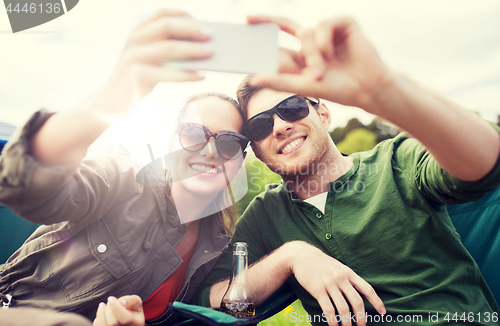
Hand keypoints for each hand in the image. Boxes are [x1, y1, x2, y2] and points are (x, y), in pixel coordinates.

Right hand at [89, 8, 212, 116]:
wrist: (111, 103)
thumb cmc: (138, 80)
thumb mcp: (149, 61)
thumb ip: (166, 51)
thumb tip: (200, 47)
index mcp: (137, 32)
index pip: (161, 14)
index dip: (182, 15)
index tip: (201, 21)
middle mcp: (134, 41)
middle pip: (166, 27)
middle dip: (190, 29)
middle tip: (210, 35)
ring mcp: (133, 58)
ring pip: (168, 48)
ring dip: (192, 49)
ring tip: (210, 53)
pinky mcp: (136, 76)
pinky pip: (167, 73)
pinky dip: (186, 74)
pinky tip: (201, 76)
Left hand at [93, 295, 144, 325]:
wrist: (129, 321)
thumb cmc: (132, 311)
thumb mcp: (137, 303)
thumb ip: (131, 300)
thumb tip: (121, 302)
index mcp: (136, 324)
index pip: (126, 319)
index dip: (116, 308)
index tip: (111, 298)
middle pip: (113, 322)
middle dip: (109, 309)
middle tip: (110, 302)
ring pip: (102, 325)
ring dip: (102, 312)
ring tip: (107, 307)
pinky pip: (98, 325)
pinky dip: (99, 316)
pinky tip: (103, 312)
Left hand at [247, 15, 392, 113]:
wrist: (367, 89)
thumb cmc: (338, 90)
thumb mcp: (303, 86)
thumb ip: (279, 81)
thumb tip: (252, 79)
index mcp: (304, 56)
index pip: (280, 40)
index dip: (265, 31)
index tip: (246, 23)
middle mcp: (314, 42)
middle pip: (289, 27)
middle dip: (275, 26)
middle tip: (260, 29)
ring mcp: (329, 32)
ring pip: (308, 32)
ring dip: (313, 53)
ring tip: (323, 70)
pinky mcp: (344, 24)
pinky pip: (324, 24)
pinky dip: (324, 40)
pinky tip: (331, 53)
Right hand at [285, 241, 384, 325]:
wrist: (301, 255)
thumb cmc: (321, 263)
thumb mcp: (338, 266)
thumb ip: (348, 277)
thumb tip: (359, 292)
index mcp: (348, 272)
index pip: (367, 289)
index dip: (376, 302)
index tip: (383, 313)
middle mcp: (341, 278)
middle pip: (357, 302)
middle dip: (361, 318)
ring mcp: (330, 284)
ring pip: (343, 309)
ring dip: (347, 323)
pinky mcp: (318, 290)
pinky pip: (329, 310)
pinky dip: (333, 321)